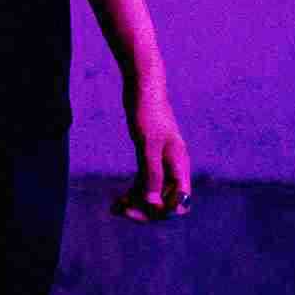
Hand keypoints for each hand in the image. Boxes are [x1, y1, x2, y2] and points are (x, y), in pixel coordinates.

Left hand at [112, 71, 191, 222]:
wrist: (142, 83)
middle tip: (121, 211)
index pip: (179, 201)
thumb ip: (151, 173)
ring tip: (115, 209)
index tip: (140, 208)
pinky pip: (147, 181)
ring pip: (155, 192)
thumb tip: (153, 204)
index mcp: (179, 164)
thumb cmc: (147, 110)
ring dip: (138, 203)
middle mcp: (174, 166)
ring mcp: (163, 161)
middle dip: (146, 210)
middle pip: (166, 201)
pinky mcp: (151, 154)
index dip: (162, 210)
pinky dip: (135, 191)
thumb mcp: (147, 143)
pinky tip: (119, 198)